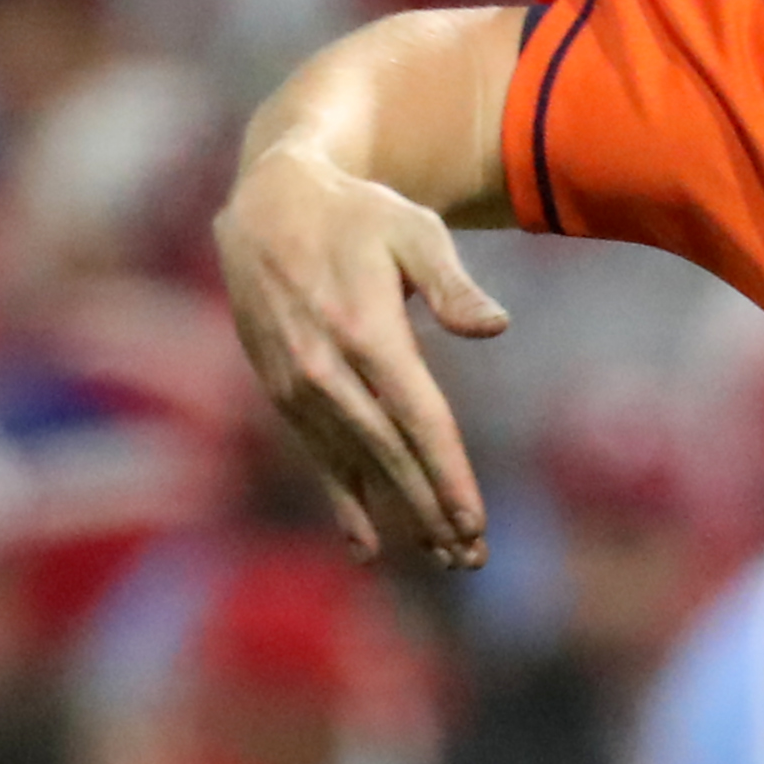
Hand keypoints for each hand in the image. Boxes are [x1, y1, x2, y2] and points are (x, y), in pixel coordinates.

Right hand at [216, 138, 507, 566]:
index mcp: (364, 330)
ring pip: (355, 464)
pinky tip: (368, 545)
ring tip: (443, 558)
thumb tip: (495, 328)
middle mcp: (325, 368)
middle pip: (390, 454)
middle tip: (471, 558)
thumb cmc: (358, 215)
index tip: (475, 520)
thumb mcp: (413, 230)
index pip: (418, 418)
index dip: (447, 473)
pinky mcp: (281, 390)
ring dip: (399, 514)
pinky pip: (318, 456)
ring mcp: (298, 384)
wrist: (268, 205)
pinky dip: (343, 502)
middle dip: (431, 509)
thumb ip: (453, 284)